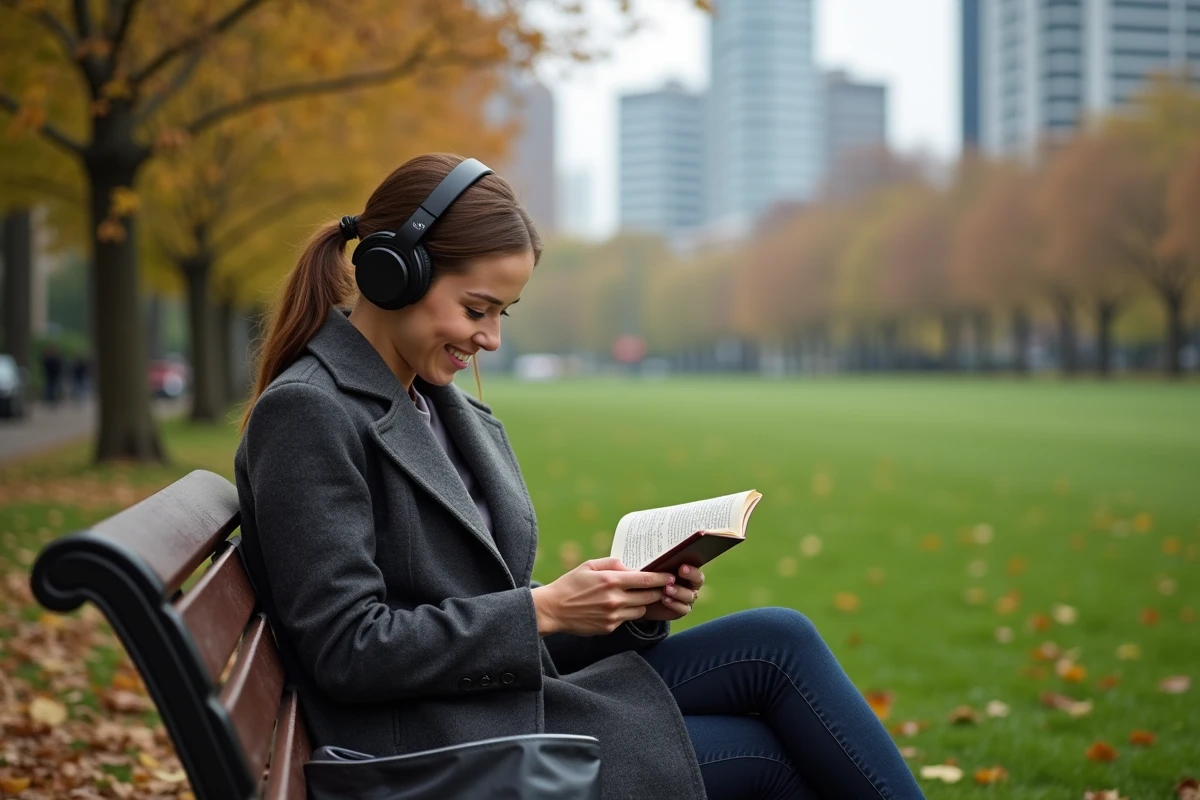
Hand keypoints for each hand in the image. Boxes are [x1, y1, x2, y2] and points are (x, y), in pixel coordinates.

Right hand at [531, 557, 672, 636]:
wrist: (552, 609)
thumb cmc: (571, 584)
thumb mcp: (590, 566)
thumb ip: (613, 564)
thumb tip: (632, 567)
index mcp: (611, 580)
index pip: (645, 579)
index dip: (662, 578)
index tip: (671, 577)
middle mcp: (614, 599)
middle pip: (648, 596)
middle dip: (657, 591)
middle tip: (663, 587)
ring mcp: (613, 616)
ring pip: (641, 610)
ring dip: (642, 604)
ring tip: (638, 597)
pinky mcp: (609, 627)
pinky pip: (626, 619)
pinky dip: (627, 613)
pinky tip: (618, 607)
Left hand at [642, 564, 704, 621]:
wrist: (645, 598)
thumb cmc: (652, 578)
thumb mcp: (655, 569)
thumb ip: (662, 563)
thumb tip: (660, 554)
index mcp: (687, 570)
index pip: (695, 567)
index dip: (692, 568)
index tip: (682, 567)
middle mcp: (691, 584)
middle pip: (698, 580)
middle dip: (690, 576)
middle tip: (679, 573)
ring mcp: (687, 597)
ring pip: (690, 595)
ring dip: (679, 591)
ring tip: (666, 589)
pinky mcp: (682, 609)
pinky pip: (683, 608)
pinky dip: (675, 604)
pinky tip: (665, 600)